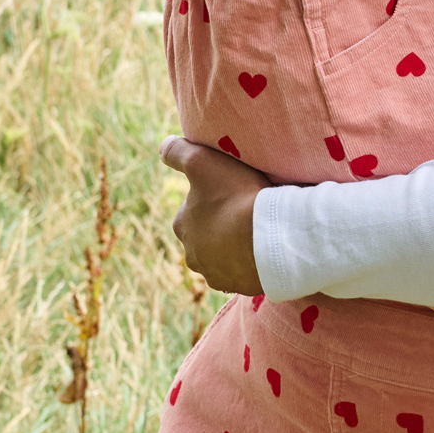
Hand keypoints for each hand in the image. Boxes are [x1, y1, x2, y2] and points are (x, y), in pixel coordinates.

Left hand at [160, 136, 270, 296]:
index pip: (194, 210)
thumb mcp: (202, 161)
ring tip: (258, 233)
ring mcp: (216, 274)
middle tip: (247, 213)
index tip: (233, 193)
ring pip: (223, 257)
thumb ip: (177, 152)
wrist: (271, 237)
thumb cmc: (236, 195)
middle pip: (207, 236)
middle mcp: (192, 254)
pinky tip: (263, 251)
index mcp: (183, 225)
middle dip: (221, 227)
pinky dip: (249, 264)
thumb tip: (163, 146)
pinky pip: (242, 273)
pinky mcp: (237, 287)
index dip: (213, 199)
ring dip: (235, 247)